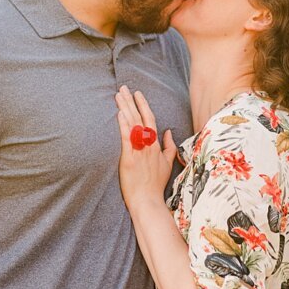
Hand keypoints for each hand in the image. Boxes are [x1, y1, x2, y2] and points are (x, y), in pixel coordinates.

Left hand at [115, 85, 176, 218]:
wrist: (148, 200)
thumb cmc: (156, 184)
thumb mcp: (168, 163)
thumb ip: (169, 146)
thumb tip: (169, 132)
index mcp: (155, 145)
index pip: (150, 119)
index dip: (143, 105)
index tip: (137, 93)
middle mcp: (148, 145)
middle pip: (140, 117)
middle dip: (131, 101)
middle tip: (123, 88)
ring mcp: (139, 151)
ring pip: (133, 125)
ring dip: (125, 108)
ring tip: (118, 95)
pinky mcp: (129, 158)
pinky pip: (127, 138)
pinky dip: (123, 125)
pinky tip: (119, 114)